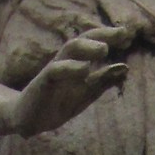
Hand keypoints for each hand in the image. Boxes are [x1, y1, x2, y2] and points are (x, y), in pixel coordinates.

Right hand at [10, 24, 133, 137]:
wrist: (28, 121)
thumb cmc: (57, 104)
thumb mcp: (85, 94)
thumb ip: (102, 81)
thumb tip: (125, 68)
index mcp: (76, 63)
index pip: (92, 43)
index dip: (108, 36)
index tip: (126, 33)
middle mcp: (65, 62)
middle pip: (82, 40)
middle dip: (101, 35)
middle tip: (122, 33)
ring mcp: (53, 70)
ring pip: (68, 50)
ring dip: (87, 47)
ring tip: (104, 49)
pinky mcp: (42, 82)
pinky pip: (55, 70)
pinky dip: (70, 68)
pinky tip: (84, 70)